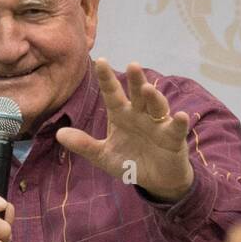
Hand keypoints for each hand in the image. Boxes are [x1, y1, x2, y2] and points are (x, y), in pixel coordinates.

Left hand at [55, 58, 194, 201]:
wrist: (155, 180)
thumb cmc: (131, 162)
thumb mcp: (104, 156)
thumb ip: (84, 145)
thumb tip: (59, 134)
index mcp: (122, 116)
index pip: (112, 94)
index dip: (107, 79)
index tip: (99, 61)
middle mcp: (140, 115)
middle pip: (137, 95)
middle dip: (136, 81)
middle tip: (132, 65)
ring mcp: (158, 124)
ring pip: (157, 107)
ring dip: (154, 98)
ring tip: (148, 90)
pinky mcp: (173, 138)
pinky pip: (177, 128)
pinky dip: (180, 123)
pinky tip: (181, 116)